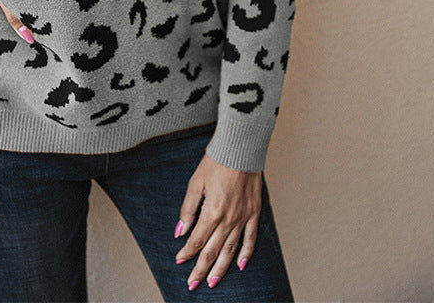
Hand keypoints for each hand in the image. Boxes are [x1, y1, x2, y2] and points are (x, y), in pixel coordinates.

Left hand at [174, 152, 261, 289]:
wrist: (240, 149)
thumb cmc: (216, 162)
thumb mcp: (195, 182)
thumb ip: (188, 208)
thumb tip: (180, 230)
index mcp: (212, 212)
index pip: (197, 240)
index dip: (187, 252)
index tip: (179, 261)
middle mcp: (229, 219)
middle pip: (212, 251)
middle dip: (201, 269)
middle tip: (192, 284)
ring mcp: (243, 218)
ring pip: (230, 250)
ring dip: (221, 268)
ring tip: (213, 282)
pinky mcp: (254, 213)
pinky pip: (250, 238)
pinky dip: (245, 254)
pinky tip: (240, 265)